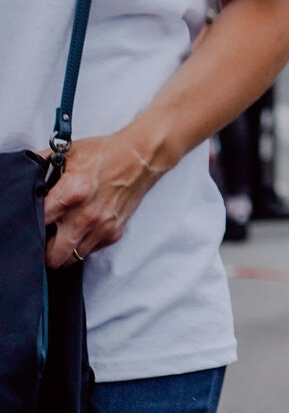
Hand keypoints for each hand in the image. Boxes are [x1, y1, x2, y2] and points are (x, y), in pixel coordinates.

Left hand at [43, 126, 171, 267]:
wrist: (142, 156)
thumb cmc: (105, 153)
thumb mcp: (68, 153)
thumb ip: (40, 164)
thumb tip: (22, 176)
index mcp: (71, 194)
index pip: (37, 226)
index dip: (29, 226)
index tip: (30, 223)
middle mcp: (85, 216)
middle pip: (52, 256)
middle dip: (43, 250)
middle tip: (43, 237)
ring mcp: (101, 227)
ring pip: (70, 259)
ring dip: (62, 251)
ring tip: (61, 235)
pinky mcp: (114, 232)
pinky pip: (89, 251)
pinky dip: (82, 245)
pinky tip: (81, 229)